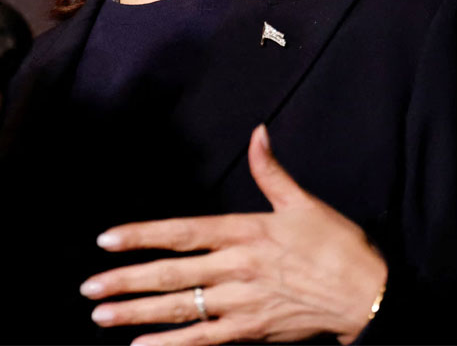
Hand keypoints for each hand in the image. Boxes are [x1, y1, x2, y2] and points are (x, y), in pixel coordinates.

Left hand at [80, 125, 386, 345]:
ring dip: (138, 313)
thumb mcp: (303, 202)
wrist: (367, 295)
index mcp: (245, 232)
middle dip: (126, 281)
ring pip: (180, 309)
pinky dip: (171, 344)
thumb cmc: (337, 246)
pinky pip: (203, 340)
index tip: (106, 239)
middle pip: (171, 275)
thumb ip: (270, 170)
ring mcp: (241, 303)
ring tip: (102, 316)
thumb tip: (257, 132)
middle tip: (89, 286)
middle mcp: (237, 268)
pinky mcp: (250, 331)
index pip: (182, 233)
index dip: (142, 236)